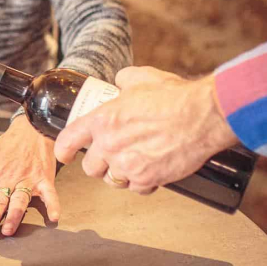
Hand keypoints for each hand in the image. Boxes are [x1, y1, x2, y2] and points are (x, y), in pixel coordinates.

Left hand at [0, 116, 59, 238]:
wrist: (32, 129)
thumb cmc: (8, 145)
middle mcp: (8, 177)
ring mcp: (27, 179)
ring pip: (19, 199)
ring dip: (14, 215)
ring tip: (9, 230)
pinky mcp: (44, 179)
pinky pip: (50, 193)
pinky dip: (53, 205)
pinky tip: (53, 217)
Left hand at [54, 67, 237, 191]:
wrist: (201, 116)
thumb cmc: (173, 96)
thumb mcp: (141, 77)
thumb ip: (123, 80)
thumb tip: (119, 82)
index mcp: (102, 120)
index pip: (69, 140)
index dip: (64, 149)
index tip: (65, 154)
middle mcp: (110, 145)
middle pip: (90, 168)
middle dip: (99, 164)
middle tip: (112, 156)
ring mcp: (127, 165)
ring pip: (113, 181)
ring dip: (121, 174)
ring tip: (134, 162)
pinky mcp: (147, 180)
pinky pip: (137, 188)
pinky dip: (143, 182)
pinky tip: (152, 170)